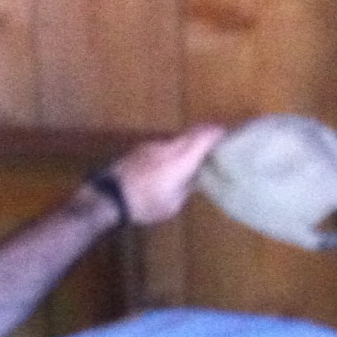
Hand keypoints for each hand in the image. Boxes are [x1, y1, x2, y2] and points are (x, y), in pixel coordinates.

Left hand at [107, 124, 226, 226]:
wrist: (108, 197)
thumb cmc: (144, 204)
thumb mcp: (172, 204)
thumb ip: (187, 186)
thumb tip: (195, 176)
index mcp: (180, 159)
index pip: (203, 137)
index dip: (217, 132)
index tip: (228, 133)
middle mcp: (168, 146)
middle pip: (192, 133)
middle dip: (206, 134)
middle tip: (216, 141)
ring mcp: (152, 145)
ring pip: (177, 139)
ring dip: (188, 144)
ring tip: (193, 158)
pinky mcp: (140, 150)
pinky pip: (163, 146)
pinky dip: (172, 151)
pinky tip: (170, 165)